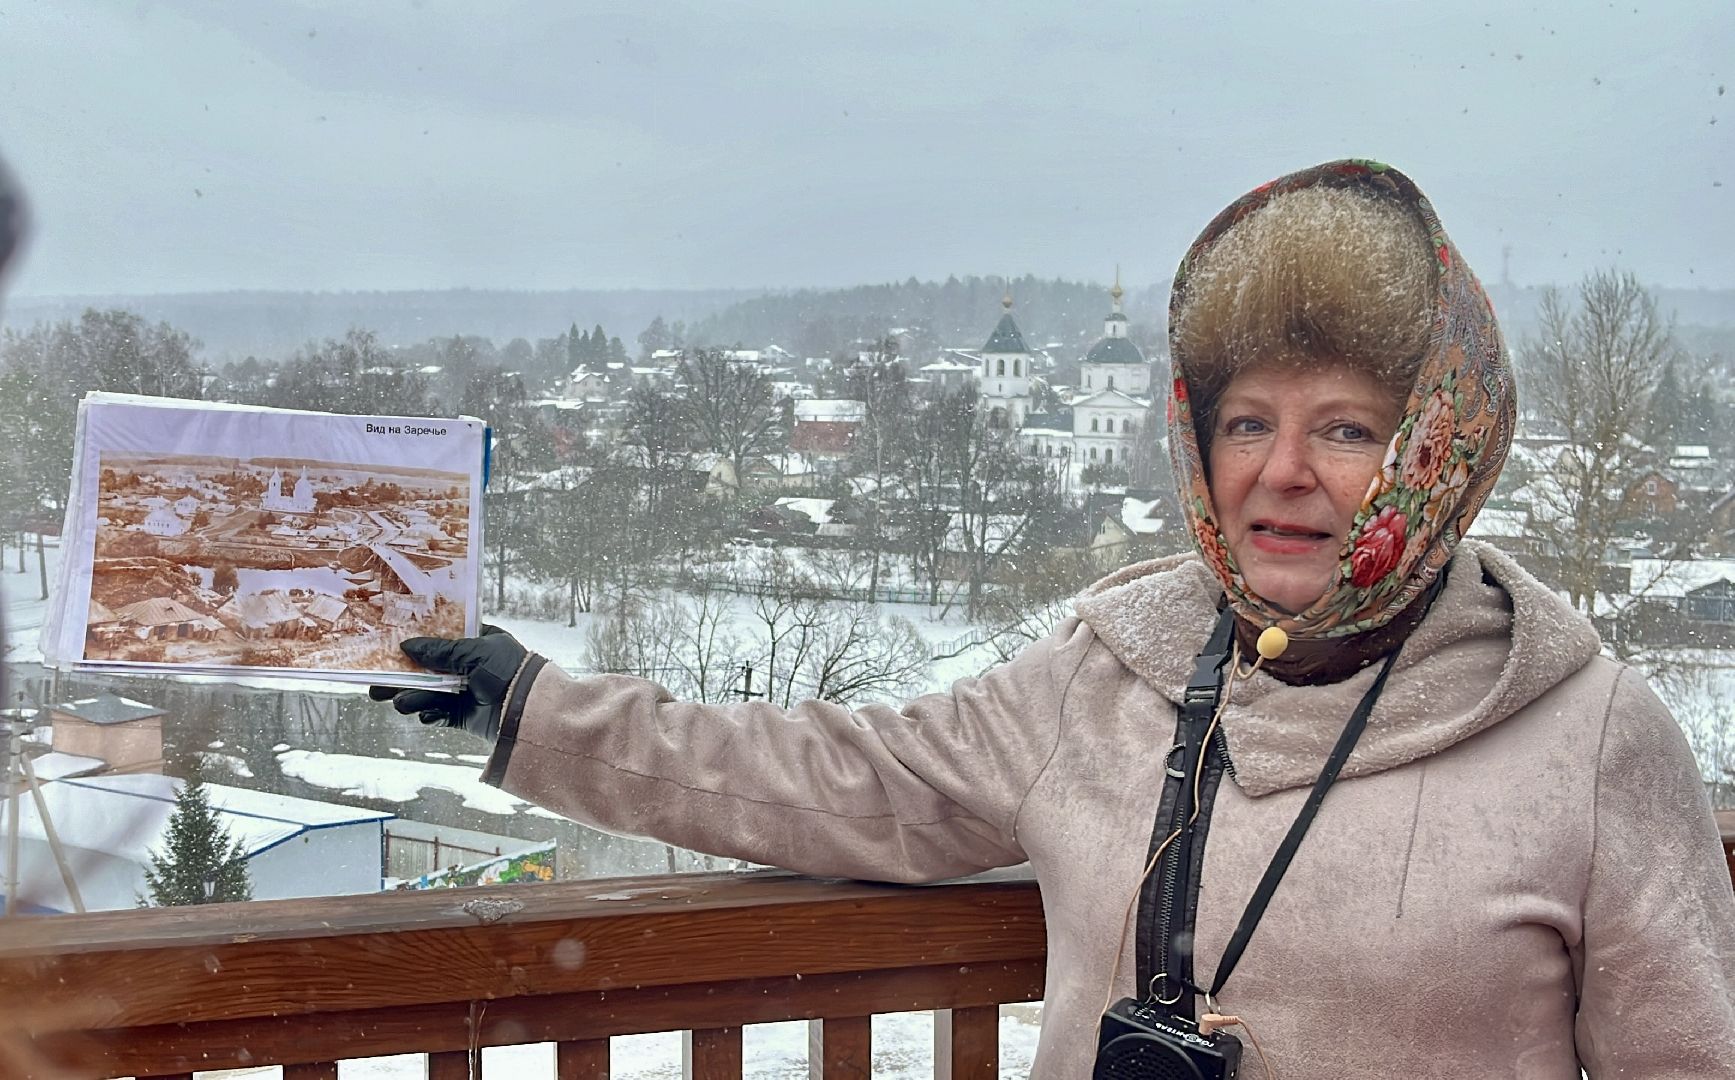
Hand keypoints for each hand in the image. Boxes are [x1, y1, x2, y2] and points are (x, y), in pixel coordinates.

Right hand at [369, 624, 528, 740]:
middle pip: (427, 669)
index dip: (415, 642)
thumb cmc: (509, 671)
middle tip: (375, 685)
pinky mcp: (465, 716)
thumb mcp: (475, 653)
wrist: (530, 711)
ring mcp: (466, 692)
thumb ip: (440, 651)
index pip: (440, 638)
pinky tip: (426, 715)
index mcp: (477, 642)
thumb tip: (406, 646)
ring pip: (429, 694)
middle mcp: (470, 666)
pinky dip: (430, 715)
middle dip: (402, 678)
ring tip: (400, 703)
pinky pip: (439, 715)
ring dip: (412, 698)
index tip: (388, 647)